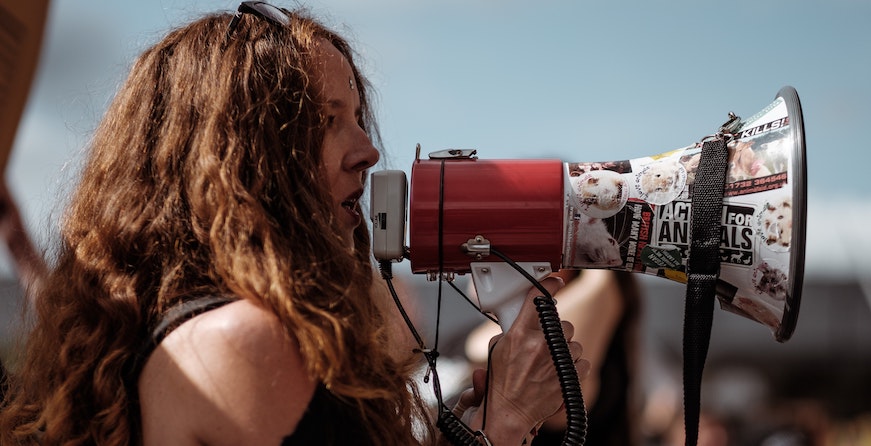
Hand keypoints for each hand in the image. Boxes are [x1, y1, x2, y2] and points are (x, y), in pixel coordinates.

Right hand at [455, 277, 590, 442]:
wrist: (510, 412)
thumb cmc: (502, 384)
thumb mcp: (497, 349)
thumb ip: (513, 329)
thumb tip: (525, 317)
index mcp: (520, 334)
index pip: (538, 299)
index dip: (549, 286)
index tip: (555, 282)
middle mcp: (540, 345)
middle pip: (562, 322)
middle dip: (556, 330)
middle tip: (545, 342)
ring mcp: (556, 361)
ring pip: (574, 342)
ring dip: (565, 350)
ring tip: (551, 361)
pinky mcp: (569, 377)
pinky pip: (583, 361)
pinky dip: (575, 366)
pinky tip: (561, 371)